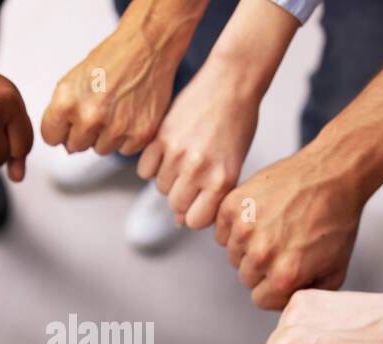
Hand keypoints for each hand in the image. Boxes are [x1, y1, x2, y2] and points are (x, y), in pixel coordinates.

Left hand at [41, 8, 194, 154]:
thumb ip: (63, 112)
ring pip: (101, 149)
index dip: (61, 129)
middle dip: (84, 132)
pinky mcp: (139, 134)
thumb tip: (65, 145)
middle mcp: (89, 117)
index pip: (51, 137)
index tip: (70, 122)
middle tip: (99, 109)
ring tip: (116, 109)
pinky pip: (125, 150)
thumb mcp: (73, 80)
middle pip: (75, 146)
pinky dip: (128, 137)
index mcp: (66, 101)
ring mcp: (115, 128)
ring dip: (106, 136)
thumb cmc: (112, 59)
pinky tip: (131, 114)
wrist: (147, 46)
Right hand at [137, 58, 258, 229]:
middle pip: (175, 205)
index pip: (195, 221)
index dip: (196, 213)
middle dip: (182, 195)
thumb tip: (179, 221)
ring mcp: (177, 154)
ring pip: (159, 187)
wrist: (232, 83)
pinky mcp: (161, 137)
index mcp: (221, 181)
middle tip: (193, 175)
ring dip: (169, 178)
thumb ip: (209, 196)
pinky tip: (167, 152)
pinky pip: (145, 169)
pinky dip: (152, 165)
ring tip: (185, 157)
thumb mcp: (231, 165)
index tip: (201, 200)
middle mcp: (198, 170)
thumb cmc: (238, 124)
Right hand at [215, 147, 363, 308]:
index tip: (286, 270)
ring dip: (249, 246)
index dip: (274, 287)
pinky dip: (236, 227)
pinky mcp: (234, 206)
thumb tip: (287, 305)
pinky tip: (260, 217)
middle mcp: (262, 255)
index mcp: (284, 277)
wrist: (332, 174)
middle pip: (245, 277)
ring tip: (274, 228)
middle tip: (283, 245)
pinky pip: (222, 232)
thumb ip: (307, 295)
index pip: (260, 299)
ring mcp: (244, 229)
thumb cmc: (336, 220)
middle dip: (262, 267)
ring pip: (233, 254)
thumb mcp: (334, 270)